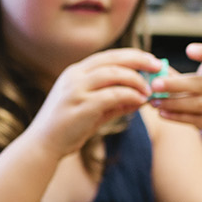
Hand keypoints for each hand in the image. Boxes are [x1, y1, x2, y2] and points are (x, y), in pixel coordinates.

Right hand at [26, 48, 161, 158]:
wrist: (43, 145)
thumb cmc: (68, 128)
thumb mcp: (93, 110)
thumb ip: (115, 102)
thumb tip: (141, 97)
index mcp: (75, 72)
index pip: (108, 56)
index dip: (132, 56)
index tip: (150, 60)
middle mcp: (74, 76)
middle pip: (113, 59)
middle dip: (139, 60)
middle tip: (158, 66)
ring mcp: (76, 89)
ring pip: (114, 74)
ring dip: (136, 80)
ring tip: (149, 91)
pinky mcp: (81, 105)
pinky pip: (113, 94)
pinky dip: (130, 95)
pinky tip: (140, 102)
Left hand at [148, 43, 201, 155]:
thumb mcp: (195, 87)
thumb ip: (176, 77)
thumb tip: (152, 65)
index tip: (189, 49)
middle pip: (201, 84)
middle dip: (175, 85)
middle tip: (154, 84)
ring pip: (198, 104)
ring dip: (173, 103)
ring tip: (154, 102)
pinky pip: (197, 119)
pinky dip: (177, 117)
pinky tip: (162, 114)